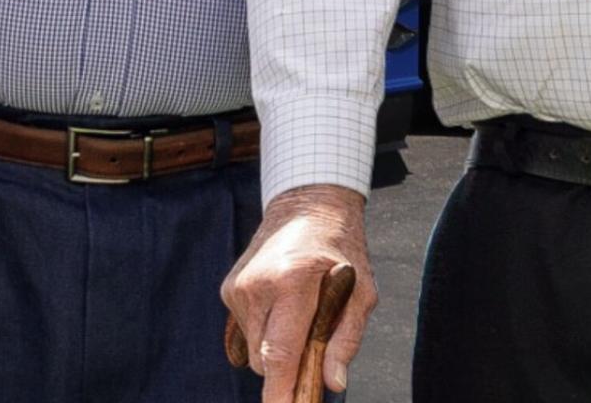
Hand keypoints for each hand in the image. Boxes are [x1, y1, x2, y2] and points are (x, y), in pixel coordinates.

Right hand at [222, 185, 377, 401]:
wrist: (307, 206)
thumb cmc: (342, 249)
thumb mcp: (362, 291)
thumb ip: (346, 339)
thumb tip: (333, 383)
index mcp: (293, 282)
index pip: (280, 353)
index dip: (281, 391)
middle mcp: (258, 285)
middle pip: (264, 360)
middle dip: (287, 370)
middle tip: (315, 353)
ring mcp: (238, 287)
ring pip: (253, 349)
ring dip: (276, 348)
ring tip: (301, 316)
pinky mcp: (229, 288)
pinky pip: (244, 332)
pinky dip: (264, 333)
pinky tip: (282, 311)